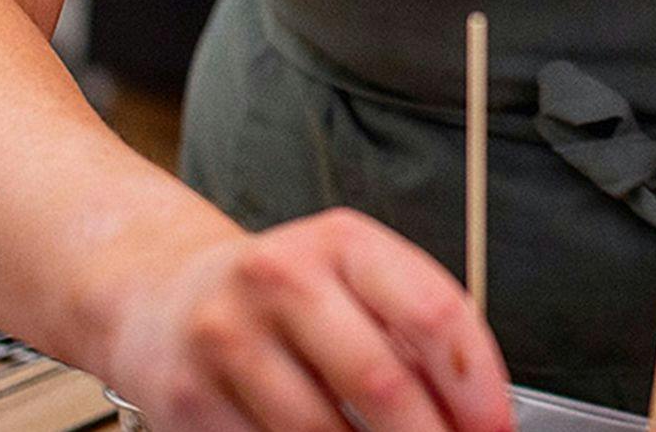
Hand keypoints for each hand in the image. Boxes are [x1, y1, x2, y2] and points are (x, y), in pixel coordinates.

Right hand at [100, 209, 513, 431]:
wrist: (160, 294)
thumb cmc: (280, 295)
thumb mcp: (350, 280)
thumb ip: (413, 330)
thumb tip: (473, 411)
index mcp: (342, 242)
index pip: (433, 312)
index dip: (476, 384)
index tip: (494, 428)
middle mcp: (280, 279)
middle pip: (381, 382)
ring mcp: (227, 339)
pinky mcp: (188, 399)